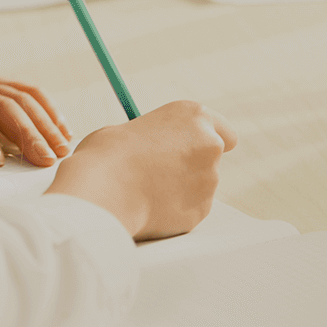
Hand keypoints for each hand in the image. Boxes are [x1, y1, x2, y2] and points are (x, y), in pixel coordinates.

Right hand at [44, 100, 236, 239]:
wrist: (103, 192)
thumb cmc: (106, 155)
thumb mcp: (126, 130)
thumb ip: (151, 137)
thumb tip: (150, 148)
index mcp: (192, 116)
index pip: (223, 131)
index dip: (204, 141)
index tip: (190, 148)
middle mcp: (210, 145)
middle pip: (210, 159)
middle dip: (190, 166)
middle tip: (159, 172)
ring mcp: (209, 180)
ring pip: (199, 186)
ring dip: (179, 188)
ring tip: (143, 190)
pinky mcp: (201, 210)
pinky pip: (189, 210)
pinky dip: (173, 210)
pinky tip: (146, 206)